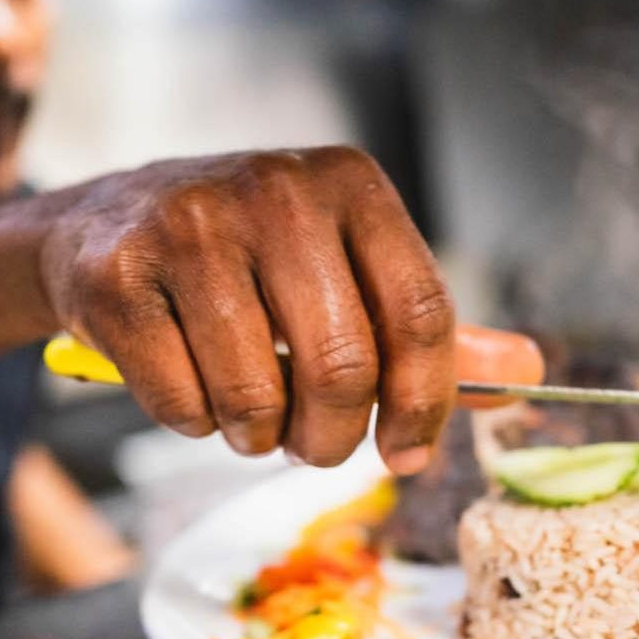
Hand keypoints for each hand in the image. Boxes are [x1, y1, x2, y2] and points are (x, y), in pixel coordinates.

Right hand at [40, 147, 456, 473]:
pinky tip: (190, 381)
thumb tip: (527, 375)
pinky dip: (197, 423)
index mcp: (352, 186)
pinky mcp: (118, 274)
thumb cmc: (250, 257)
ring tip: (251, 410)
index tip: (409, 452)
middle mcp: (277, 192)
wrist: (111, 222)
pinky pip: (184, 405)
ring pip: (257, 398)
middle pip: (345, 366)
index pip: (421, 311)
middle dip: (334, 438)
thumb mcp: (344, 267)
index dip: (425, 402)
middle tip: (317, 445)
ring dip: (261, 436)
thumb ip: (425, 328)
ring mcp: (191, 228)